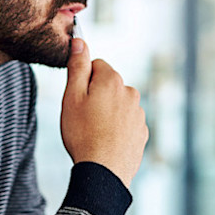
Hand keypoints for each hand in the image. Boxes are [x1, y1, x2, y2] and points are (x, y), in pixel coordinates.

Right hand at [61, 38, 147, 187]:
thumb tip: (80, 42)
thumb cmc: (83, 134)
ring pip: (118, 105)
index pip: (96, 65)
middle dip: (96, 96)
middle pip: (108, 85)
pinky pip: (126, 123)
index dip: (83, 80)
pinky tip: (105, 142)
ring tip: (94, 133)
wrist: (103, 172)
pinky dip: (116, 129)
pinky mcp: (142, 132)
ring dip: (107, 113)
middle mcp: (130, 93)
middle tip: (83, 117)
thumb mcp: (72, 97)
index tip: (77, 97)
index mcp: (112, 81)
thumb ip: (77, 67)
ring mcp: (139, 114)